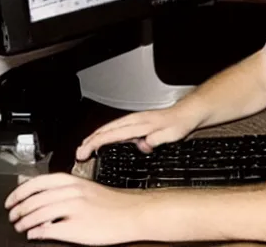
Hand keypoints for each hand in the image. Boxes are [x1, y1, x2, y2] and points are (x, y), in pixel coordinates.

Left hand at [6, 173, 143, 244]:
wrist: (131, 213)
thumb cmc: (112, 203)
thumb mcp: (87, 189)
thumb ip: (66, 190)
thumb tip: (43, 197)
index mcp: (74, 181)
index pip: (38, 182)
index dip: (20, 191)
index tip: (11, 200)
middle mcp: (71, 193)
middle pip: (35, 199)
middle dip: (19, 209)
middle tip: (12, 216)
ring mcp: (73, 210)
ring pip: (38, 214)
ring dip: (24, 221)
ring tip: (20, 227)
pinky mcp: (76, 228)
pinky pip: (49, 230)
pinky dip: (37, 232)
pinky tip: (34, 234)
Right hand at [76, 103, 200, 159]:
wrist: (187, 113)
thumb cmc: (179, 123)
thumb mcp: (170, 134)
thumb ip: (156, 139)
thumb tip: (144, 144)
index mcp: (139, 124)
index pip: (112, 134)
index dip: (96, 143)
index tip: (84, 151)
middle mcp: (134, 121)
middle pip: (106, 130)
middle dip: (90, 140)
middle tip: (78, 153)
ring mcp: (135, 121)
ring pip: (110, 128)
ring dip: (96, 137)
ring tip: (85, 147)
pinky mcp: (138, 124)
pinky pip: (117, 129)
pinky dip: (106, 135)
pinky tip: (104, 141)